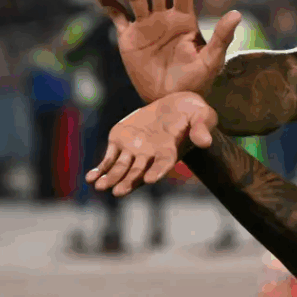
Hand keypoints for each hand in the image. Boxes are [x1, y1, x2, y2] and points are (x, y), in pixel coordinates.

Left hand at [86, 92, 216, 196]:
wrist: (174, 104)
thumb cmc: (193, 112)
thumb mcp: (201, 115)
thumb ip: (201, 127)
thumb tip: (205, 142)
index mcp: (170, 152)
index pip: (163, 164)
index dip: (157, 171)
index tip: (150, 179)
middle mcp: (151, 156)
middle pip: (138, 173)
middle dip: (129, 182)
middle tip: (118, 192)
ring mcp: (134, 151)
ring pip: (121, 169)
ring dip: (111, 178)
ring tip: (100, 186)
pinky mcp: (120, 142)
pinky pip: (108, 160)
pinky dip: (100, 169)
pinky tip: (91, 177)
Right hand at [93, 0, 242, 102]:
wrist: (170, 100)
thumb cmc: (196, 82)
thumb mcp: (212, 60)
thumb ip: (222, 37)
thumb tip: (237, 14)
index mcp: (185, 20)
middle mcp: (165, 18)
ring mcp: (146, 26)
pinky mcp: (129, 38)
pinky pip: (117, 16)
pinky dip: (108, 2)